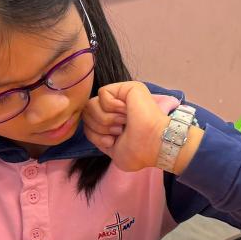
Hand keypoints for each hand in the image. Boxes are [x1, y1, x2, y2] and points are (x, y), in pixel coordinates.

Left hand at [84, 81, 201, 172]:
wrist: (154, 144)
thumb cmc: (139, 151)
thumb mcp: (110, 148)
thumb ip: (96, 136)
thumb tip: (89, 124)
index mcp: (113, 122)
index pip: (88, 123)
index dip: (96, 135)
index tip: (112, 141)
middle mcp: (116, 108)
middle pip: (86, 113)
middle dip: (99, 127)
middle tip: (119, 131)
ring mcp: (121, 97)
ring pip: (92, 103)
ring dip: (106, 119)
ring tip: (123, 123)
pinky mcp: (125, 88)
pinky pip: (103, 94)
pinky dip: (111, 107)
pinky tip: (126, 112)